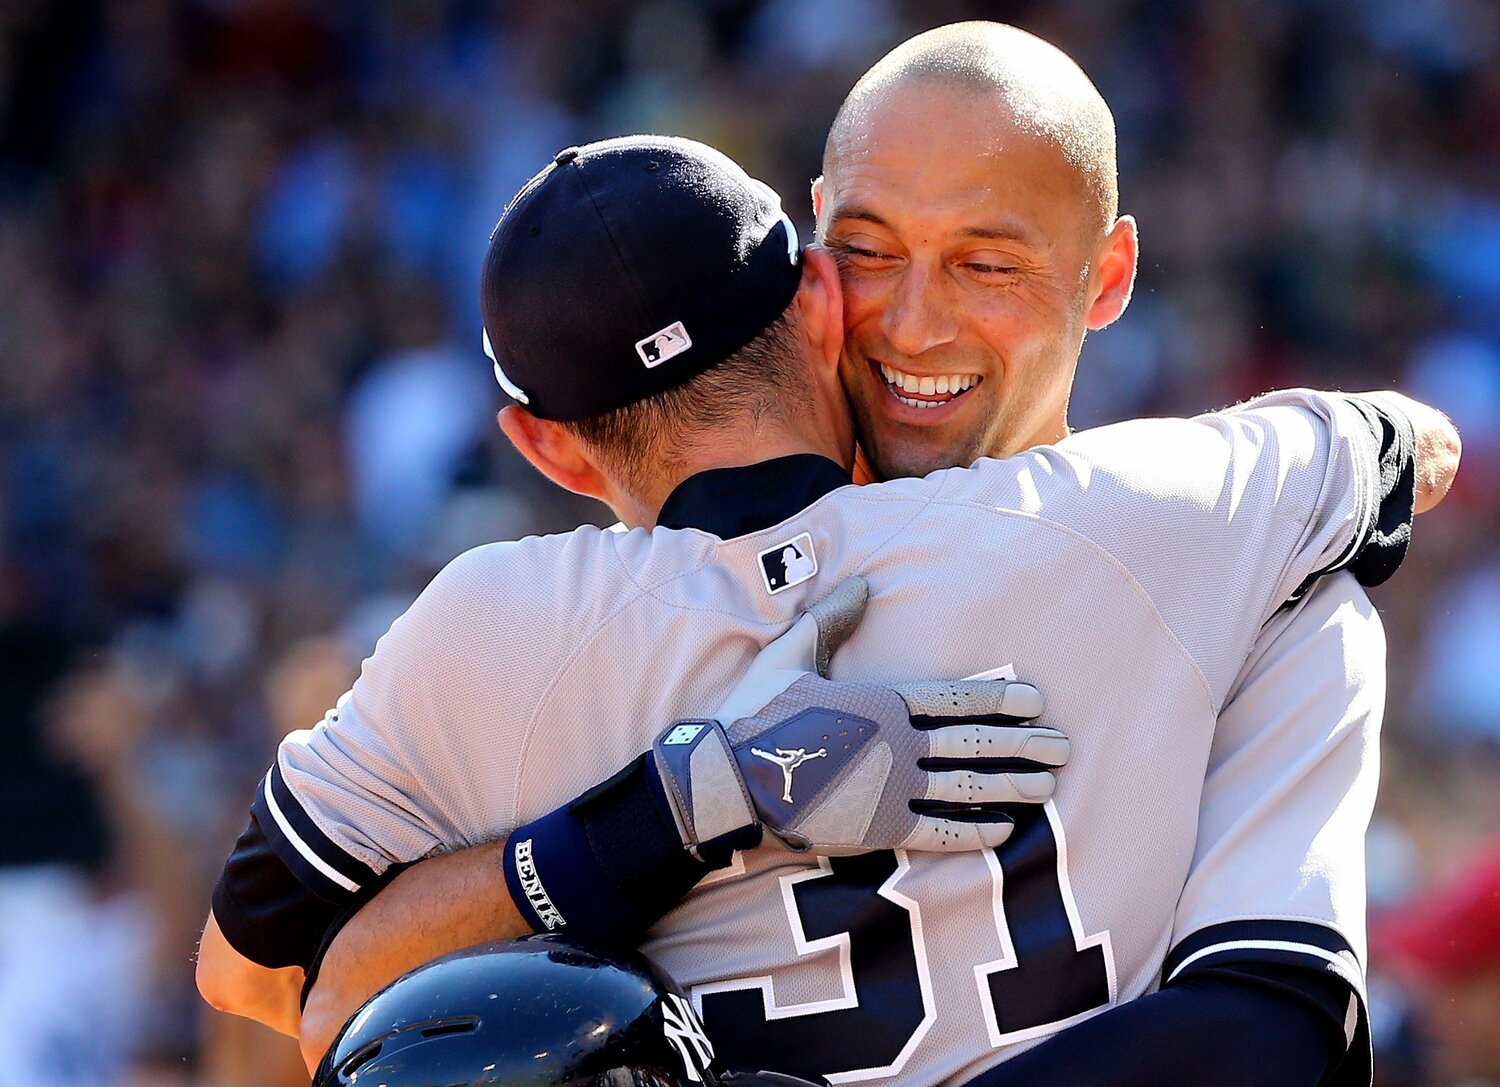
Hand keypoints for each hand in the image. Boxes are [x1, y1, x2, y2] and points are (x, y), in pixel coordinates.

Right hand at [652, 577, 1066, 854]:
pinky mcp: (878, 828)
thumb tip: (865, 584)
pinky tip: (1004, 830)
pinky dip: (974, 832)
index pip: (955, 697)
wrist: (729, 778)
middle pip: (973, 742)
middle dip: (1021, 743)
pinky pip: (938, 832)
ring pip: (965, 786)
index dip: (1000, 699)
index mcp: (881, 701)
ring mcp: (890, 788)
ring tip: (1046, 787)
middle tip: (1062, 747)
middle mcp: (896, 744)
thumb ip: (833, 619)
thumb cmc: (758, 711)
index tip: (1037, 700)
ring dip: (1010, 786)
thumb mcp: (792, 653)